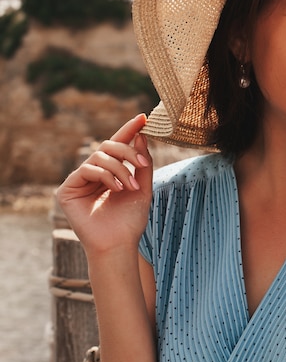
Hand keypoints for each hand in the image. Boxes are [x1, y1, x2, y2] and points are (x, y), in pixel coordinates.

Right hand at [56, 114, 152, 256]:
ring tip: (130, 187)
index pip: (119, 145)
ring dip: (120, 169)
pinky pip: (87, 169)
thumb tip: (142, 135)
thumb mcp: (143, 187)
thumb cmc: (130, 219)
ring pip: (99, 156)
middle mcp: (94, 173)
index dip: (129, 130)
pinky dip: (106, 176)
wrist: (119, 243)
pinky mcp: (67, 190)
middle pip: (108, 146)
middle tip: (141, 164)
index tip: (143, 117)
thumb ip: (142, 162)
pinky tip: (117, 189)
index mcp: (111, 171)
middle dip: (127, 151)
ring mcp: (79, 181)